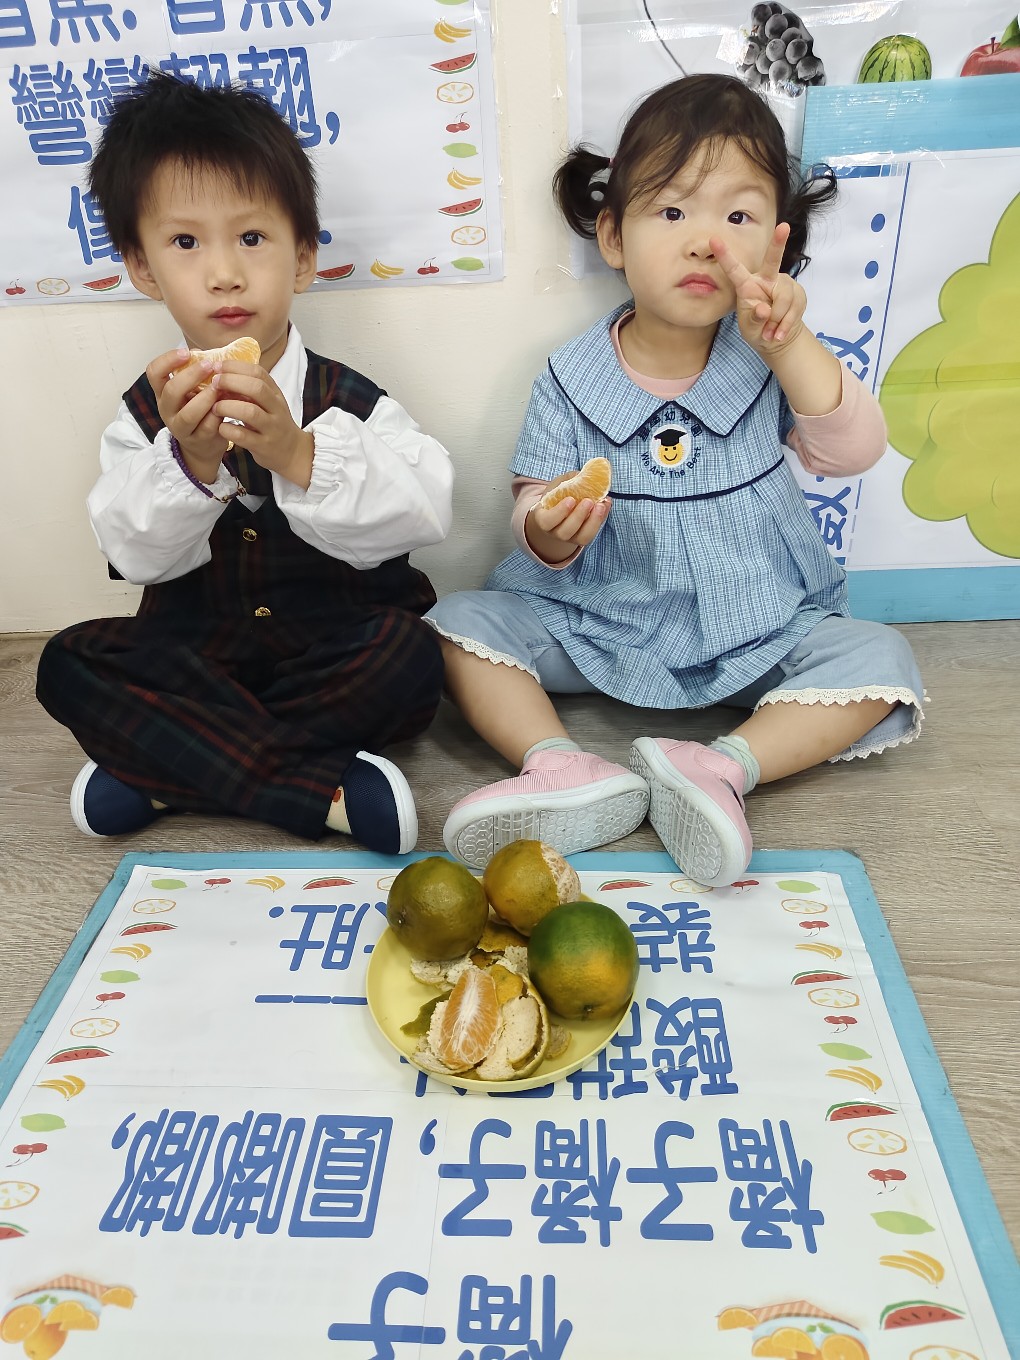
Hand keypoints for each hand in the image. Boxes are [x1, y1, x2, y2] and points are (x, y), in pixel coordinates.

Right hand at [149, 348, 230, 483]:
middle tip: (210, 366)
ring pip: (189, 413)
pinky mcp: (198, 440)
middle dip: (192, 376)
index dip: (167, 360)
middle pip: (172, 391)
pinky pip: (207, 427)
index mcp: (163, 393)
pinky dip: (218, 415)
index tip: (186, 352)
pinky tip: (227, 406)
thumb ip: (196, 374)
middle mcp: (167, 410)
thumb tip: (210, 352)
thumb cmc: (198, 411)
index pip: (154, 372)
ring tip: (220, 388)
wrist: (201, 446)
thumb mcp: (191, 391)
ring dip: (206, 398)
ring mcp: (181, 427)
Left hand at [210, 362, 312, 487]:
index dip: (235, 366)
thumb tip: (221, 371)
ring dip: (228, 406)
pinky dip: (228, 429)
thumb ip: (251, 388)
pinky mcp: (263, 446)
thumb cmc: (273, 423)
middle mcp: (276, 409)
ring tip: (215, 407)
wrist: (292, 452)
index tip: (217, 366)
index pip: (258, 372)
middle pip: (256, 389)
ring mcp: (271, 428)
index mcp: (276, 394)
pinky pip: (243, 436)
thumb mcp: (269, 402)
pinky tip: (221, 427)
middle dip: (231, 382)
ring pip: (250, 412)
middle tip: (214, 383)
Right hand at [526, 473, 609, 563]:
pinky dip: (601, 519)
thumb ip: (570, 480)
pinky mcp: (582, 538)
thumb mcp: (558, 486)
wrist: (560, 511)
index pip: (547, 521)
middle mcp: (555, 532)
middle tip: (589, 501)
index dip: (559, 512)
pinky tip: (606, 505)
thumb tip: (588, 474)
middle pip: (565, 532)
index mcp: (543, 519)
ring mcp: (570, 538)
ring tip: (601, 505)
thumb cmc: (557, 497)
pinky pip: (592, 533)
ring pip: (581, 538)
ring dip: (593, 521)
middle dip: (579, 516)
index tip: (570, 499)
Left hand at [711, 223, 806, 357]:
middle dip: (778, 243)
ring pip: (784, 297)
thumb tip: (764, 310)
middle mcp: (766, 279)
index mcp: (747, 286)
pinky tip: (779, 332)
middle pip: (773, 260)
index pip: (734, 270)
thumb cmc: (758, 329)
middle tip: (783, 227)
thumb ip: (755, 320)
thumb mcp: (750, 329)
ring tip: (771, 333)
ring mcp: (784, 284)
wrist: (777, 338)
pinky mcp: (798, 292)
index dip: (724, 255)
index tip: (713, 240)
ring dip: (778, 319)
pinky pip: (795, 306)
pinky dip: (787, 324)